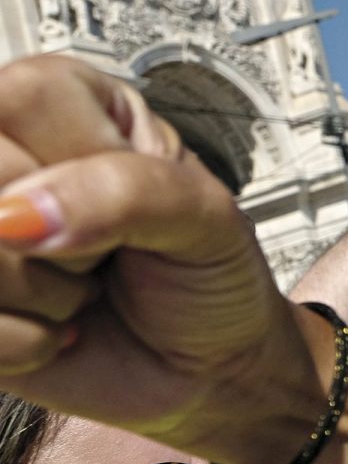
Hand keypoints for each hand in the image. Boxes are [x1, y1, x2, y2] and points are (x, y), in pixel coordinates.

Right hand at [0, 57, 301, 458]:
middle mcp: (2, 157)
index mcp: (62, 105)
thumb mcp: (206, 217)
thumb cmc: (208, 275)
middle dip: (69, 238)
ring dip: (47, 295)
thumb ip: (126, 191)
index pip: (23, 96)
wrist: (212, 367)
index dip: (77, 162)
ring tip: (83, 289)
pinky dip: (25, 344)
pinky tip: (57, 332)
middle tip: (106, 252)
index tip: (122, 202)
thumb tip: (19, 214)